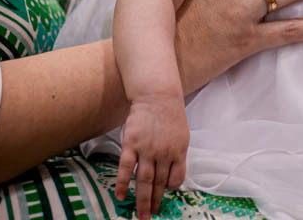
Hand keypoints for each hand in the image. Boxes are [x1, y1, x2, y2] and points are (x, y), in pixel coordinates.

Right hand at [115, 95, 189, 219]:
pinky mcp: (131, 145)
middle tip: (150, 216)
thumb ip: (176, 154)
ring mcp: (147, 149)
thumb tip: (171, 173)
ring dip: (142, 200)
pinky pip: (126, 168)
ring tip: (140, 214)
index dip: (170, 188)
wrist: (157, 95)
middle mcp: (164, 153)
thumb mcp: (181, 135)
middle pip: (159, 183)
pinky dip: (123, 184)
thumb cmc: (170, 114)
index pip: (176, 178)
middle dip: (155, 202)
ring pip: (144, 180)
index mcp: (179, 151)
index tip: (165, 195)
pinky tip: (120, 196)